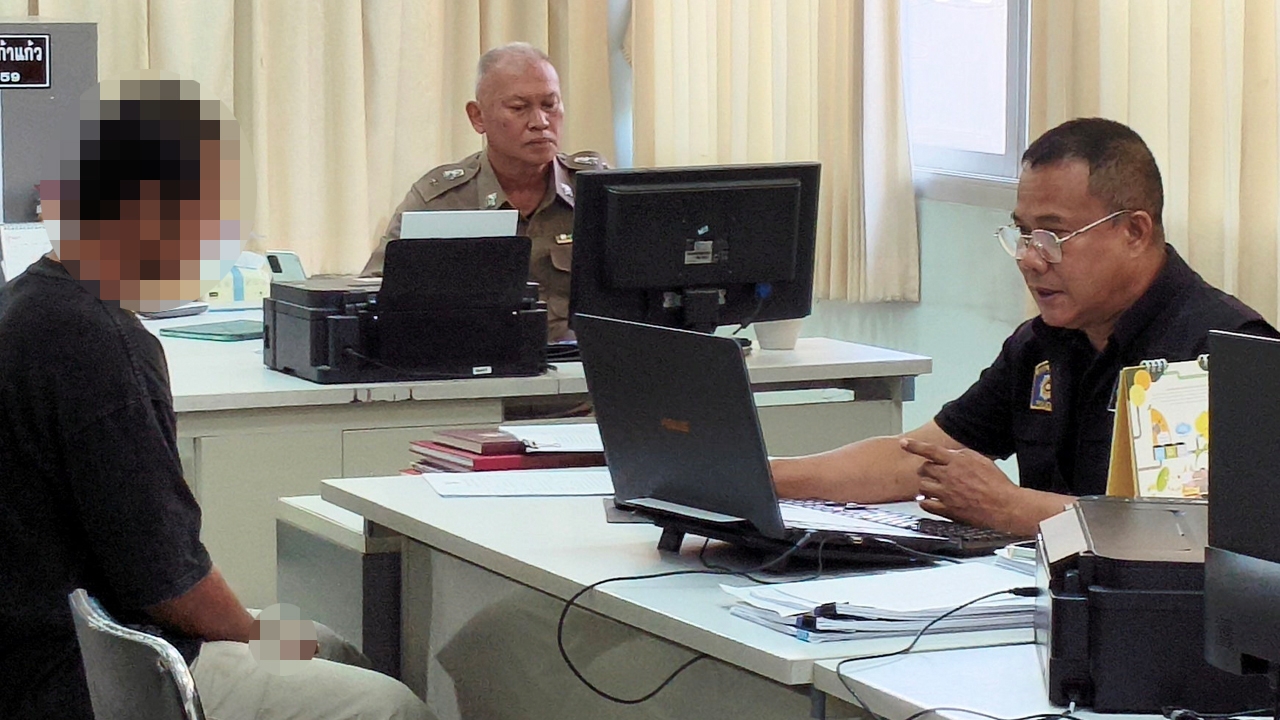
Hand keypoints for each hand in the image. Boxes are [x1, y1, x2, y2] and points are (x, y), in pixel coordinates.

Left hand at [899, 437, 1028, 533]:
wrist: (1005, 506)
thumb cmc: (997, 484)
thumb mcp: (981, 460)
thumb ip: (962, 455)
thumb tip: (950, 454)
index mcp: (957, 462)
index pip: (930, 450)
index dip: (915, 446)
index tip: (904, 443)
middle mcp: (949, 476)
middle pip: (924, 469)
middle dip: (926, 470)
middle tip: (932, 473)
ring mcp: (946, 494)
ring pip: (922, 487)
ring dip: (926, 486)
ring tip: (934, 487)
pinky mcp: (947, 510)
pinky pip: (926, 505)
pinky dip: (926, 502)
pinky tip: (932, 501)